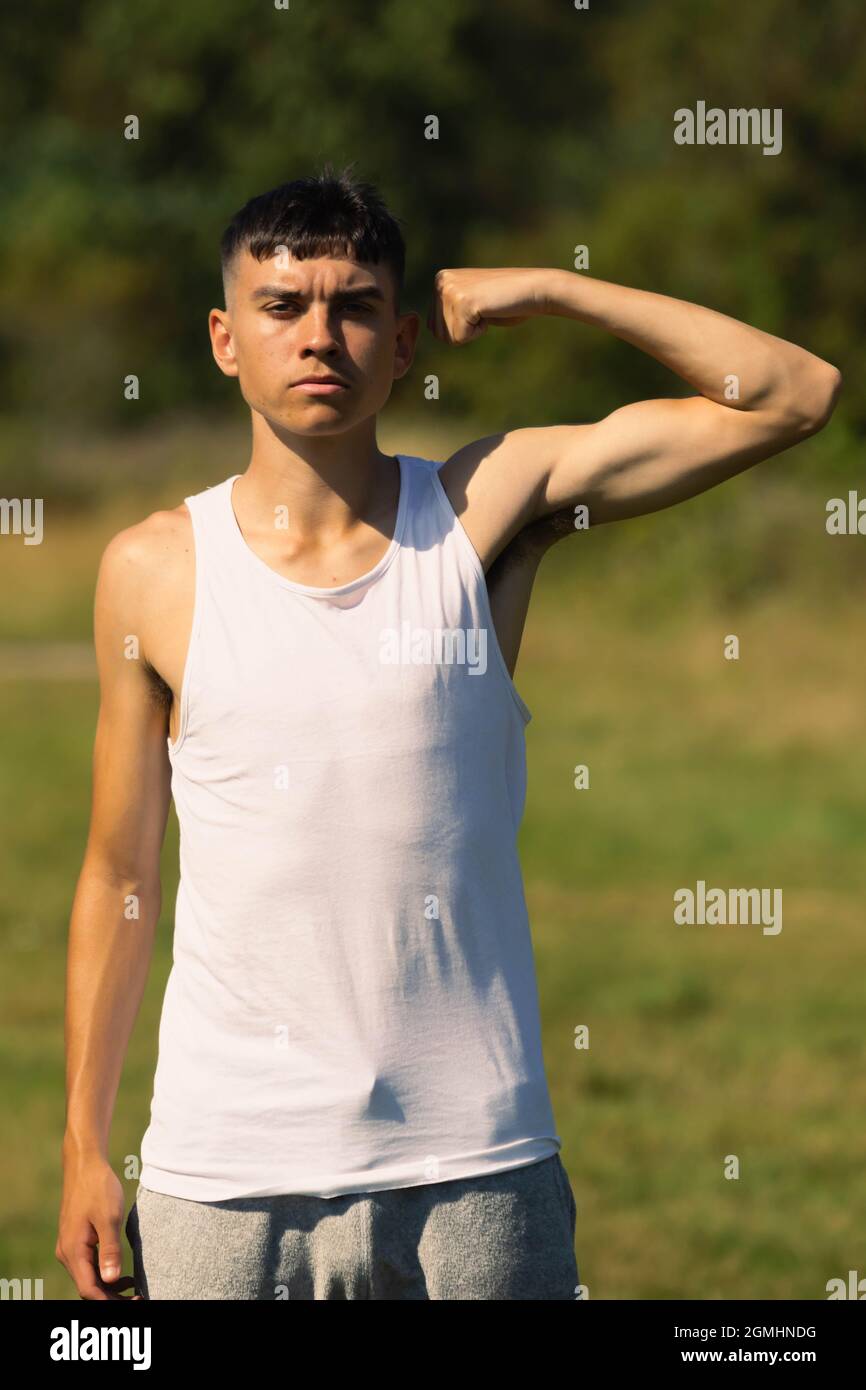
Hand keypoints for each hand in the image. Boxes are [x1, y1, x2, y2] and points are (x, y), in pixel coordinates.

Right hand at [57, 1153, 141, 1299]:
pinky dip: (104, 1275)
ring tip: (133, 1290)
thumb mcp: (109, 1218)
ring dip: (108, 1288)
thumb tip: (111, 1280)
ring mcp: (69, 1247)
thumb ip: (110, 1250)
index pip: (89, 1289)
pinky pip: (88, 1266)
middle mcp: (66, 1253)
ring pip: (87, 1278)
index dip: (110, 1301)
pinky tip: (122, 1275)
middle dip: (111, 1298)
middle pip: (87, 1288)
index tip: (134, 1301)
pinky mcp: (75, 1240)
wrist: (85, 1165)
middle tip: (138, 1298)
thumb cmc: (98, 1188)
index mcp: (73, 1251)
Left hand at [426, 267, 548, 343]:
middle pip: (438, 333)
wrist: (532, 289)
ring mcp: (450, 290)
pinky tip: (490, 311)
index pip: (434, 326)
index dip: (460, 327)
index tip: (478, 308)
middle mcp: (441, 281)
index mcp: (441, 280)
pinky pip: (460, 338)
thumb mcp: (469, 302)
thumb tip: (435, 331)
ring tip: (486, 310)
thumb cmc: (506, 300)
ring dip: (470, 331)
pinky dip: (478, 332)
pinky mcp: (462, 302)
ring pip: (448, 337)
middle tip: (483, 310)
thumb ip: (450, 311)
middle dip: (463, 331)